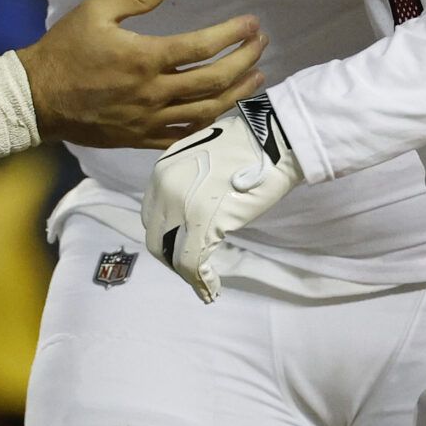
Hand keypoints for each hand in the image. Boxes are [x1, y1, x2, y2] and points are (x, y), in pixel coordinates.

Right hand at [13, 0, 262, 148]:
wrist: (36, 97)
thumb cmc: (64, 50)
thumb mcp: (94, 11)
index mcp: (145, 58)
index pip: (203, 46)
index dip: (233, 35)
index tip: (252, 24)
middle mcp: (154, 92)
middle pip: (214, 80)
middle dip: (245, 61)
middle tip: (261, 45)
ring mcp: (149, 119)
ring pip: (207, 111)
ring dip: (237, 93)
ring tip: (256, 78)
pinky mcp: (140, 137)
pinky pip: (184, 135)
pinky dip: (209, 123)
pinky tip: (221, 110)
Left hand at [141, 94, 304, 302]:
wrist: (272, 137)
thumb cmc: (250, 145)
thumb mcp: (204, 159)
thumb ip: (191, 182)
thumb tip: (198, 202)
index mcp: (162, 171)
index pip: (152, 216)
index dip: (167, 236)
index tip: (185, 247)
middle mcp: (162, 188)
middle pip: (156, 237)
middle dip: (172, 257)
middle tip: (194, 268)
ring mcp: (180, 205)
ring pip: (169, 253)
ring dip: (185, 272)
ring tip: (204, 282)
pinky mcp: (202, 221)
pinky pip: (191, 262)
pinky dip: (200, 281)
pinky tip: (212, 288)